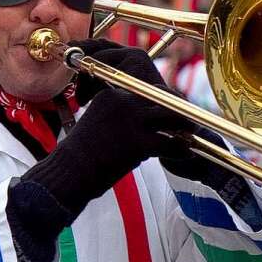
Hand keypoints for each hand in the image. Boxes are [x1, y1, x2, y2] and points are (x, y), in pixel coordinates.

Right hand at [22, 40, 194, 217]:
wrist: (70, 171)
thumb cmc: (82, 153)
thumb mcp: (98, 123)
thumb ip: (120, 117)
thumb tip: (144, 125)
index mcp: (111, 95)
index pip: (144, 90)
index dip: (158, 102)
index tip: (169, 113)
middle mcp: (122, 102)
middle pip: (161, 96)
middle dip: (176, 107)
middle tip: (187, 120)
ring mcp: (131, 121)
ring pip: (170, 115)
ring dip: (184, 124)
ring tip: (191, 133)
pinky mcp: (137, 142)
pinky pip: (169, 142)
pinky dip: (180, 149)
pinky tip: (184, 153)